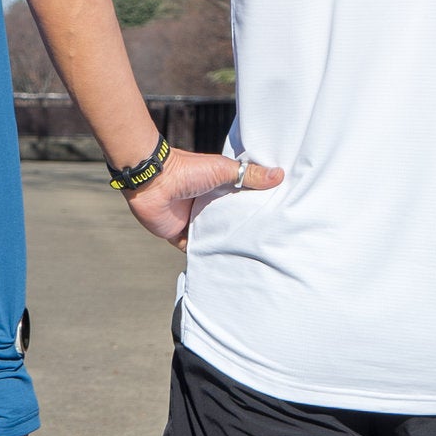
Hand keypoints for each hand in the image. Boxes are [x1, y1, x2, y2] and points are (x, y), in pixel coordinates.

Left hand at [125, 149, 283, 248]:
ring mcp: (192, 222)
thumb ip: (249, 174)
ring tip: (247, 259)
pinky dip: (203, 256)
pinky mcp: (179, 236)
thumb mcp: (223, 169)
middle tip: (263, 244)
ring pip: (211, 238)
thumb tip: (281, 175)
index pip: (237, 202)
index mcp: (216, 189)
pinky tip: (220, 265)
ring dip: (222, 246)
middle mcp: (205, 206)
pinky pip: (193, 250)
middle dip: (239, 232)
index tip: (271, 220)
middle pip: (225, 223)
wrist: (154, 182)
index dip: (251, 210)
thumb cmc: (187, 170)